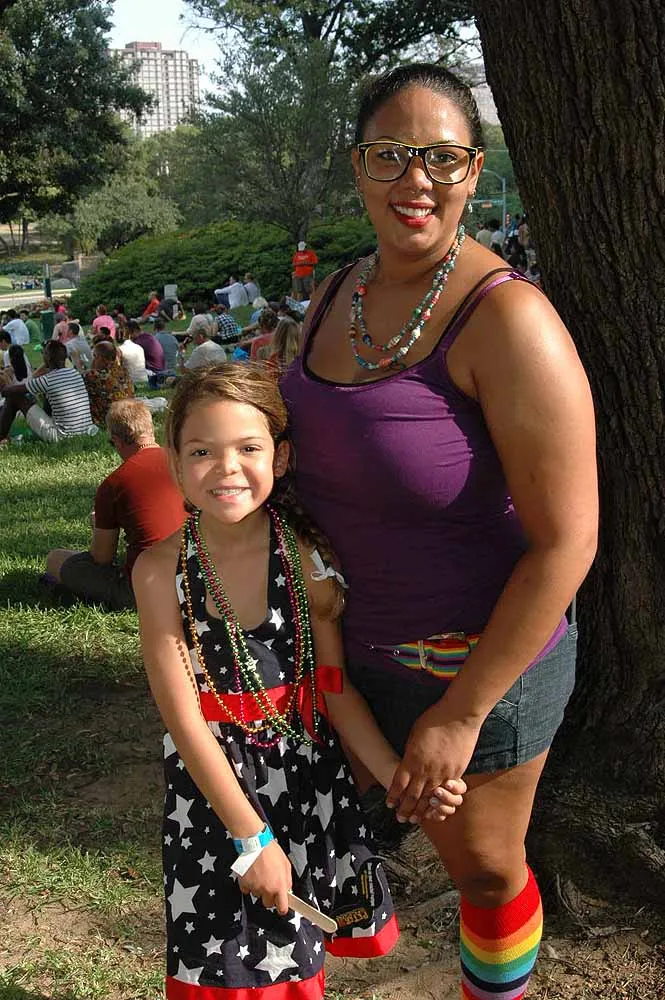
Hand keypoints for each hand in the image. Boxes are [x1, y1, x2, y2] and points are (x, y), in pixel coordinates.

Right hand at [238, 839, 292, 914]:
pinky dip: (248, 885)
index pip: (282, 908)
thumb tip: (287, 890)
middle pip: (268, 904)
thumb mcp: (286, 865)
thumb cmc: (271, 851)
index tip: (281, 906)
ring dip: (259, 889)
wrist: (256, 843)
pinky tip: (252, 875)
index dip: (282, 908)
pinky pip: (247, 890)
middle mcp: (267, 889)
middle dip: (269, 897)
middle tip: (269, 885)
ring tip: (260, 874)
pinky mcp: (245, 884)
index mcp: (279, 886)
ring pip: (257, 896)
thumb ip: (287, 881)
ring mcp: (255, 888)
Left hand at [386, 706, 481, 823]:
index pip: (398, 784)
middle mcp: (424, 770)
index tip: (389, 804)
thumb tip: (406, 765)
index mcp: (411, 760)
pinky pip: (445, 792)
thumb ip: (410, 754)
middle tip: (400, 819)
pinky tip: (434, 807)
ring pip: (428, 798)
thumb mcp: (414, 736)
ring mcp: (440, 773)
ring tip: (415, 819)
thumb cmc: (434, 720)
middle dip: (404, 809)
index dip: (393, 796)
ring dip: (420, 810)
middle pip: (411, 796)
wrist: (458, 716)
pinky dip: (438, 802)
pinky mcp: (455, 773)